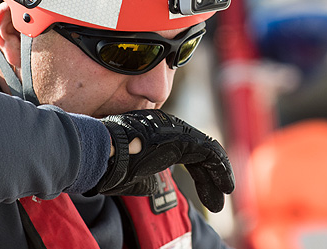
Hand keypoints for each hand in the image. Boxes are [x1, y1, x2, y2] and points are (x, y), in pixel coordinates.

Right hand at [88, 109, 233, 211]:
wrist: (101, 154)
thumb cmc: (109, 166)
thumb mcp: (131, 175)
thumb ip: (147, 179)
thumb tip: (154, 186)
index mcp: (154, 134)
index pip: (185, 152)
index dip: (198, 172)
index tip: (206, 191)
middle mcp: (167, 128)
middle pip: (197, 153)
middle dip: (208, 177)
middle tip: (216, 199)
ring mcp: (174, 130)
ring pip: (206, 152)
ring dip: (218, 175)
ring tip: (224, 194)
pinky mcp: (181, 138)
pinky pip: (210, 152)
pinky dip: (221, 169)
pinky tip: (225, 185)